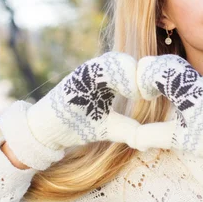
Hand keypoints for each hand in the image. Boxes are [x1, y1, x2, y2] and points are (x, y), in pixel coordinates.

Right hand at [24, 51, 142, 149]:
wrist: (48, 132)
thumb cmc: (79, 126)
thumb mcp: (110, 128)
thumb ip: (130, 130)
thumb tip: (150, 142)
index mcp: (112, 80)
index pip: (135, 69)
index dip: (148, 78)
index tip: (154, 95)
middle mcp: (101, 72)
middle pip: (129, 61)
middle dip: (143, 74)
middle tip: (148, 94)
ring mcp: (87, 73)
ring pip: (115, 60)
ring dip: (130, 74)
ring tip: (137, 94)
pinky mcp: (75, 78)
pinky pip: (96, 69)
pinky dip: (112, 77)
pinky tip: (120, 94)